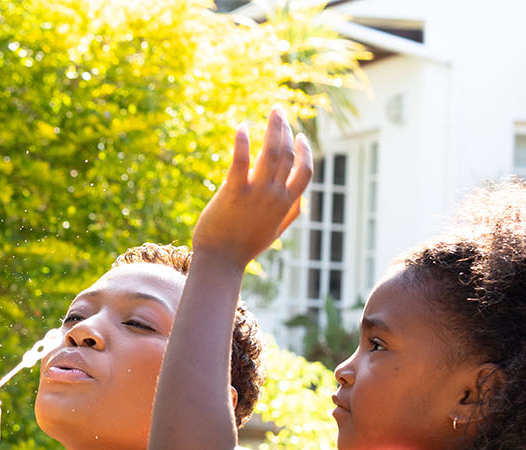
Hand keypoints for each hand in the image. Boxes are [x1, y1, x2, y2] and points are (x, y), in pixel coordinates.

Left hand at [191, 107, 312, 270]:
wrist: (220, 261)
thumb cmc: (244, 247)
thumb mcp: (274, 231)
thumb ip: (290, 213)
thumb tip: (302, 198)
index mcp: (286, 204)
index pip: (305, 171)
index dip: (305, 151)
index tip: (300, 136)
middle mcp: (275, 196)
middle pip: (288, 155)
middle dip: (286, 130)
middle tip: (279, 112)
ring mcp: (255, 193)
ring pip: (271, 153)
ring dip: (274, 128)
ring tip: (273, 112)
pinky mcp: (233, 192)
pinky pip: (240, 161)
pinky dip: (243, 142)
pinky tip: (242, 127)